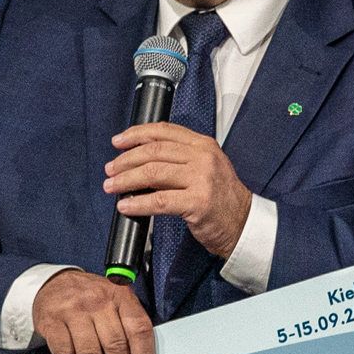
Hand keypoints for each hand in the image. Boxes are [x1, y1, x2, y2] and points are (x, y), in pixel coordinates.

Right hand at [32, 270, 155, 353]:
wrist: (53, 282)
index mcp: (120, 296)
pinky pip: (64, 353)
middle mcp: (98, 302)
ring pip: (89, 353)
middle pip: (115, 345)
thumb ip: (126, 324)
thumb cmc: (90, 298)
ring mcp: (73, 311)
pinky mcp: (52, 321)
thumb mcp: (113, 300)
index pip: (138, 328)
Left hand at [104, 122, 253, 258]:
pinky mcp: (198, 202)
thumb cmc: (219, 197)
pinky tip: (125, 206)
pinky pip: (159, 201)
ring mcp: (202, 179)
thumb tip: (137, 160)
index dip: (136, 134)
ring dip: (126, 180)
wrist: (242, 222)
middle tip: (110, 169)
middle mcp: (202, 157)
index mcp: (202, 144)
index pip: (164, 131)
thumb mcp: (203, 167)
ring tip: (111, 186)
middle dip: (126, 160)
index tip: (118, 141)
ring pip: (153, 173)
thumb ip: (176, 159)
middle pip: (154, 151)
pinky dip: (137, 204)